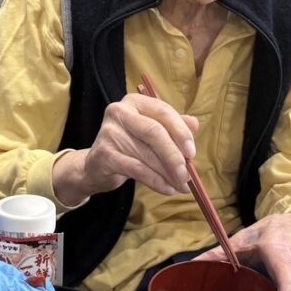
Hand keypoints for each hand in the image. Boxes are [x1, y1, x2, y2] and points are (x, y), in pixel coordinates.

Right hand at [56, 94, 198, 203]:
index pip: (163, 112)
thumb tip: (194, 124)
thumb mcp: (151, 134)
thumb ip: (172, 127)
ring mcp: (109, 133)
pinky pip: (137, 169)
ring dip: (168, 173)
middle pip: (155, 133)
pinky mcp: (104, 154)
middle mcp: (119, 112)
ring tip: (181, 186)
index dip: (181, 132)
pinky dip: (156, 181)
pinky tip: (167, 188)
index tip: (192, 153)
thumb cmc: (128, 147)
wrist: (95, 167)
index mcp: (134, 102)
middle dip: (175, 156)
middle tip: (187, 174)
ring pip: (147, 154)